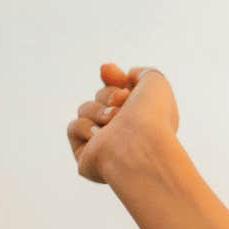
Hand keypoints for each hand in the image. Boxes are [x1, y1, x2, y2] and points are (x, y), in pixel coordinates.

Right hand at [67, 62, 180, 184]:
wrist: (141, 144)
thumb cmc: (153, 115)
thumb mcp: (154, 82)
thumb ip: (142, 73)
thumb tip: (126, 77)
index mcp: (145, 118)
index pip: (121, 92)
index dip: (113, 79)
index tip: (111, 71)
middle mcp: (127, 133)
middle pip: (101, 96)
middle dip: (108, 94)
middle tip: (121, 101)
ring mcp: (106, 145)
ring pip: (85, 109)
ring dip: (97, 110)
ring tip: (113, 119)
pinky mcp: (87, 157)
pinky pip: (74, 128)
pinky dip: (85, 127)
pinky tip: (99, 137)